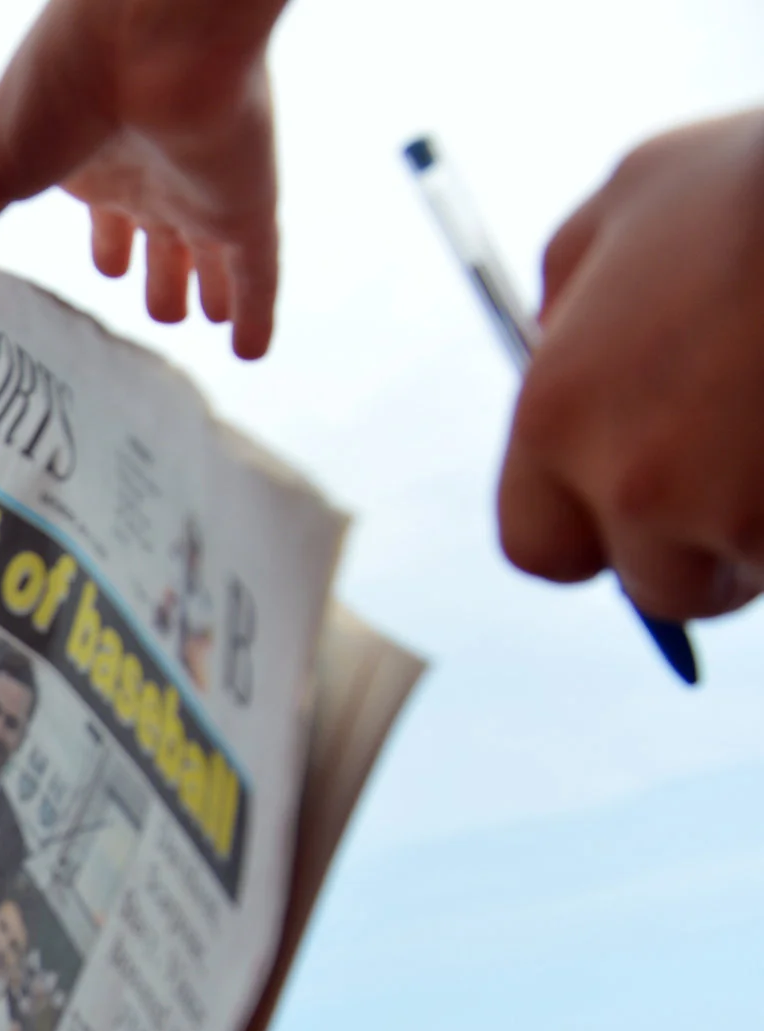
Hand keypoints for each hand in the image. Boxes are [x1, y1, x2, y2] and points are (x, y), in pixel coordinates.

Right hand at [0, 0, 287, 359]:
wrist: (150, 29)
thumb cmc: (58, 82)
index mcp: (88, 162)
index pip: (98, 213)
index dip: (102, 246)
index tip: (99, 280)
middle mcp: (149, 174)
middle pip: (155, 234)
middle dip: (155, 269)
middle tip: (154, 313)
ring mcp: (201, 190)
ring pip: (209, 253)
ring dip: (206, 288)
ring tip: (200, 320)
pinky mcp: (246, 205)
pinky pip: (259, 272)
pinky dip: (258, 312)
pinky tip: (252, 350)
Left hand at [497, 111, 763, 619]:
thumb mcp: (632, 197)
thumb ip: (575, 282)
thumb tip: (554, 338)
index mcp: (557, 416)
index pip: (539, 548)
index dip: (592, 534)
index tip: (636, 504)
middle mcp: (634, 484)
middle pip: (658, 582)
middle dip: (702, 547)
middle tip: (748, 474)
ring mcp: (740, 516)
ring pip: (751, 572)